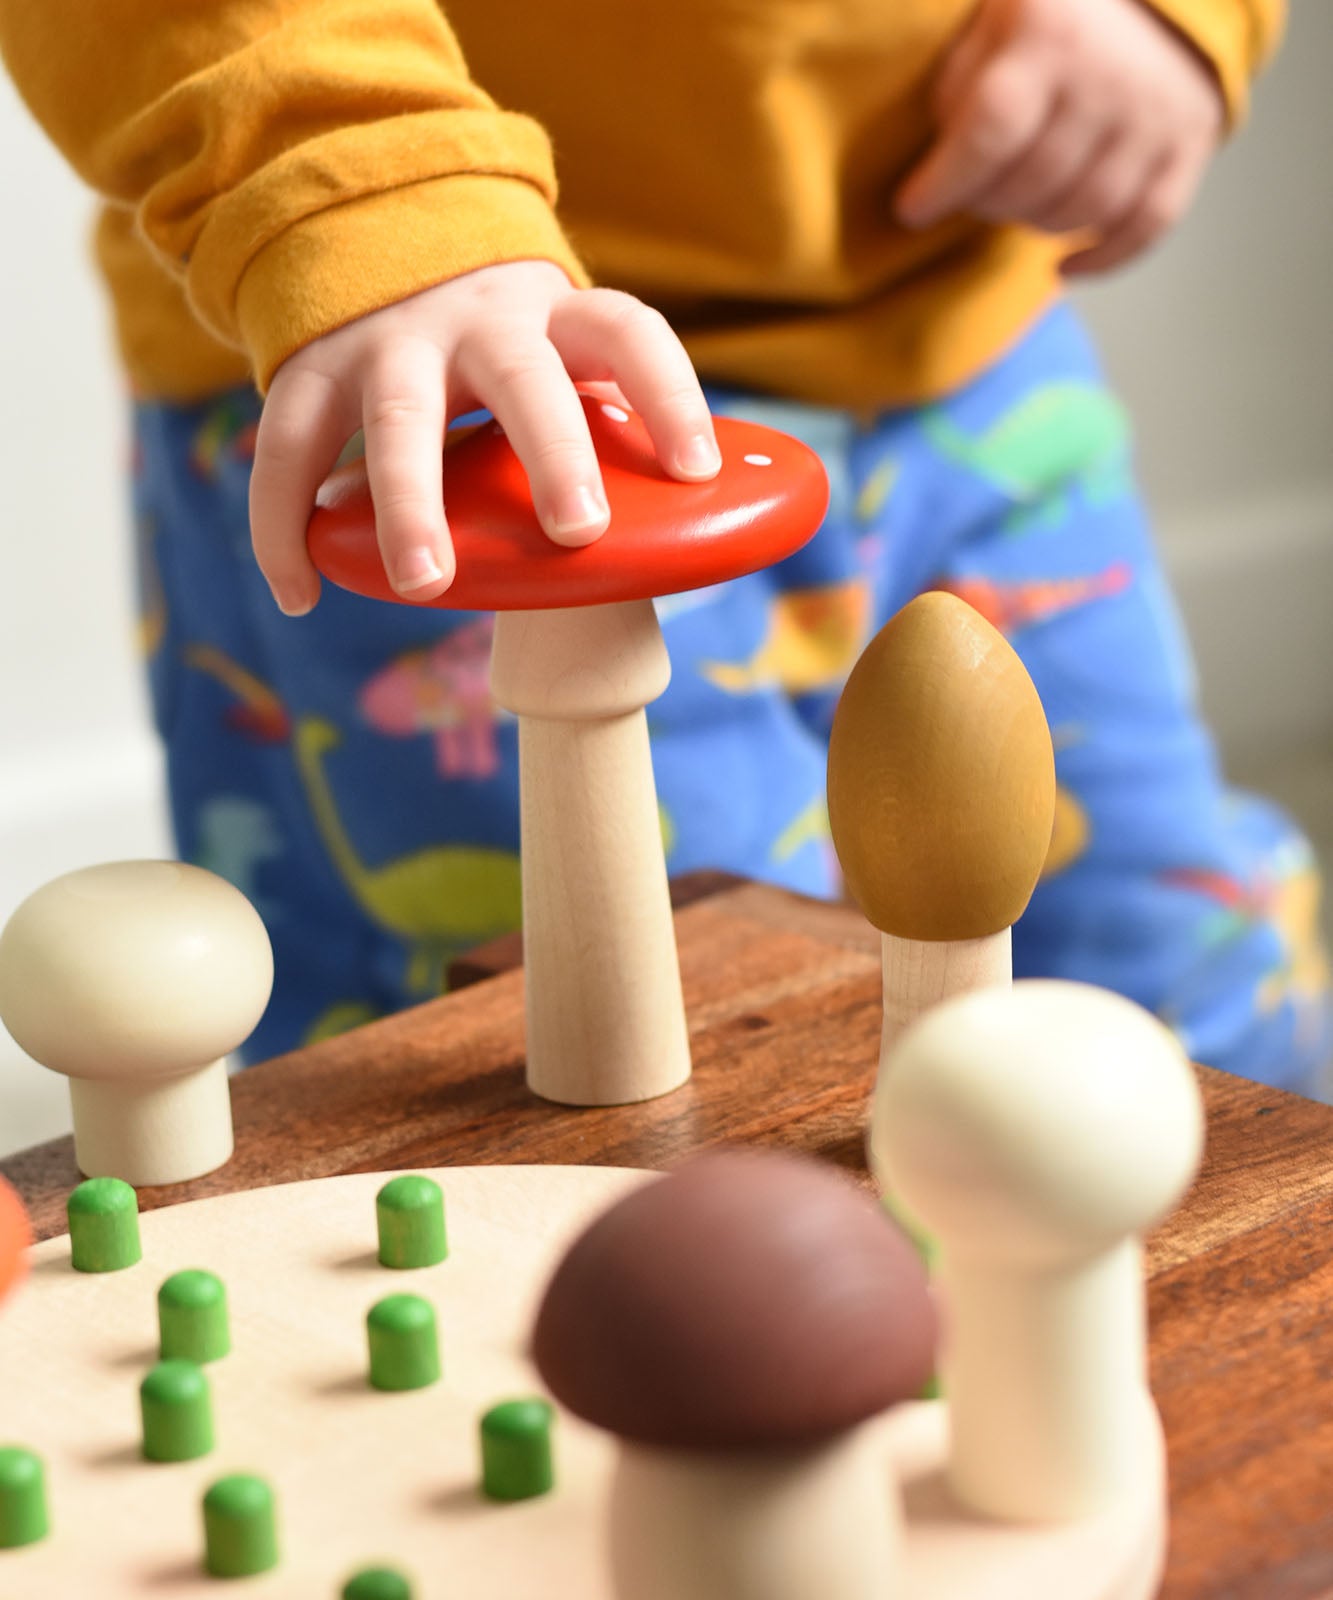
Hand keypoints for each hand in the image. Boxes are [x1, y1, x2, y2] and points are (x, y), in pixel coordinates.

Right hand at [250, 261, 719, 613]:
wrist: (375, 238)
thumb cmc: (502, 348)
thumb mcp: (554, 355)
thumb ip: (595, 426)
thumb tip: (668, 552)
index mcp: (555, 318)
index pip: (627, 335)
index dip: (668, 395)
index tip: (697, 468)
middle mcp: (477, 322)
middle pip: (522, 378)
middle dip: (553, 449)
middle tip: (578, 529)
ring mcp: (389, 342)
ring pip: (398, 416)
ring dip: (411, 499)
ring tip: (425, 583)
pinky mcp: (311, 370)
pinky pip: (287, 449)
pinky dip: (282, 526)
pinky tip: (299, 595)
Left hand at [896, 0, 1223, 274]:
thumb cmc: (1042, 22)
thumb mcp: (985, 32)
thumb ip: (957, 98)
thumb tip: (943, 184)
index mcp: (1050, 32)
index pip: (990, 132)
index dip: (945, 184)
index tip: (912, 211)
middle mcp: (1110, 71)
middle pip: (1033, 181)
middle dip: (985, 204)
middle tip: (969, 196)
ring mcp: (1158, 108)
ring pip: (1082, 210)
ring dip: (1033, 225)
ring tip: (1013, 205)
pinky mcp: (1192, 138)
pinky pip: (1147, 224)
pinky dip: (1102, 258)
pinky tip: (1063, 266)